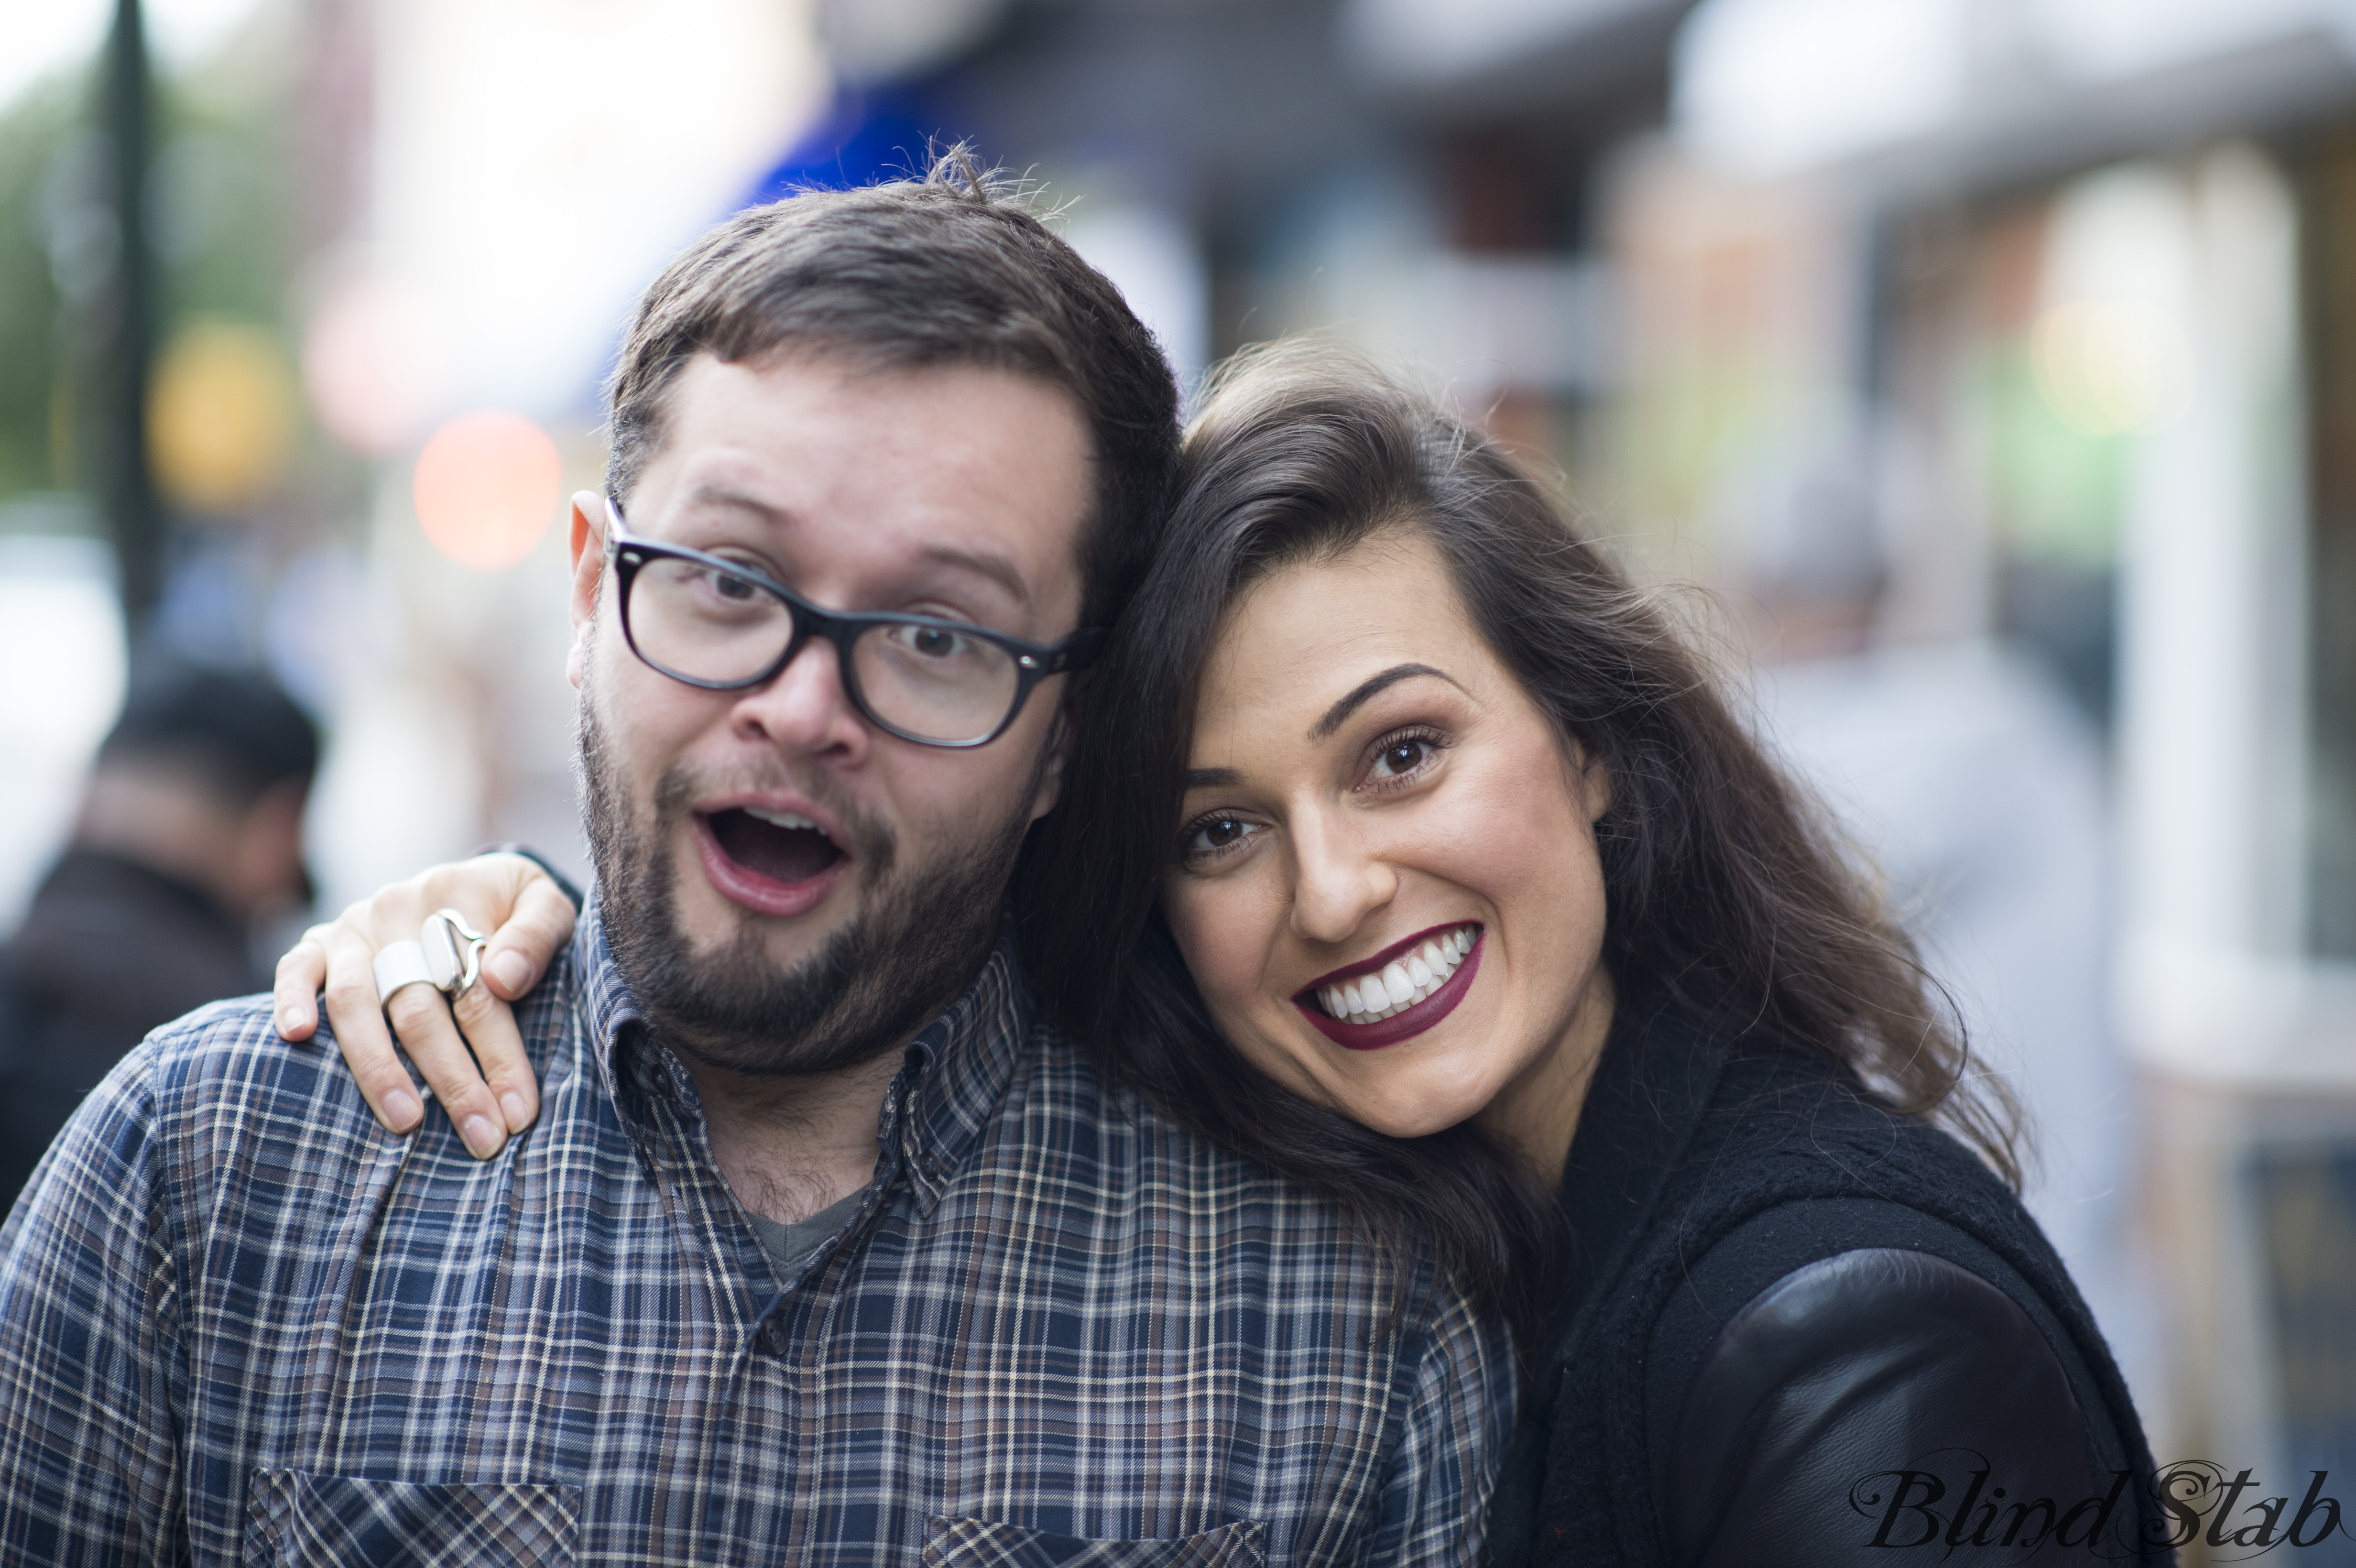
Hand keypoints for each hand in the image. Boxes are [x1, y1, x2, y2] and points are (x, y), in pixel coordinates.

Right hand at [273, 853, 577, 1157]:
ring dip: (379, 1067)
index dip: (499, 1056)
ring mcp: (356, 926)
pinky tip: (297, 1037)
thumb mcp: (546, 903)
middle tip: (481, 1136)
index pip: (479, 991)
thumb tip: (504, 977)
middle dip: (453, 1080)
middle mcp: (400, 911)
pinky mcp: (320, 940)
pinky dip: (290, 998)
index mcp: (459, 901)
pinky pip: (296, 967)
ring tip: (406, 1122)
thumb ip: (536, 935)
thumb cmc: (513, 907)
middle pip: (420, 1008)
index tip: (519, 1111)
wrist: (472, 879)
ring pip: (356, 1001)